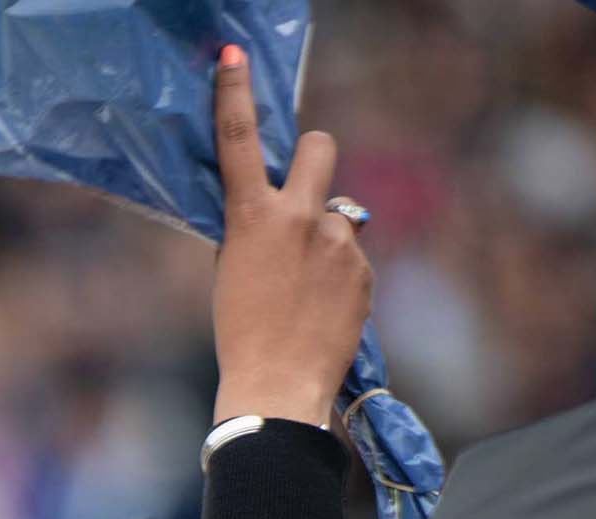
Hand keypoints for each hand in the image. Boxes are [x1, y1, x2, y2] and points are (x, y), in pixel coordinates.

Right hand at [209, 45, 371, 430]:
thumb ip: (252, 229)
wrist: (278, 386)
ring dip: (326, 236)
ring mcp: (341, 244)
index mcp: (255, 218)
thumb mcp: (231, 272)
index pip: (241, 140)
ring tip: (306, 285)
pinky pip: (352, 257)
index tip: (232, 57)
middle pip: (321, 148)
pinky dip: (339, 275)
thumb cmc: (240, 335)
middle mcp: (303, 219)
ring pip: (340, 214)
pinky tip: (321, 309)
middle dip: (312, 160)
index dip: (235, 94)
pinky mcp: (364, 272)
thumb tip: (270, 212)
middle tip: (302, 194)